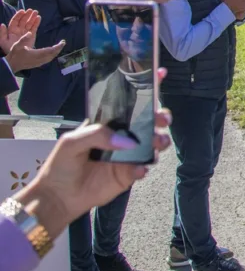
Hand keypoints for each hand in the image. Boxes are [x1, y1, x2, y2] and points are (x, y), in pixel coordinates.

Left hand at [0, 9, 40, 53]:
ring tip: (36, 12)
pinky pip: (34, 27)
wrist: (18, 56)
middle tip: (31, 10)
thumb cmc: (9, 48)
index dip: (18, 16)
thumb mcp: (3, 42)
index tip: (22, 11)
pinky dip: (36, 23)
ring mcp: (26, 31)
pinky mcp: (32, 34)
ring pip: (29, 23)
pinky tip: (38, 18)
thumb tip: (2, 25)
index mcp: (12, 30)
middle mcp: (19, 29)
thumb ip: (2, 34)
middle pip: (23, 20)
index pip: (15, 21)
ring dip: (32, 17)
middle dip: (27, 15)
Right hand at [2, 31, 64, 72]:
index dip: (58, 47)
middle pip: (53, 54)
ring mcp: (39, 63)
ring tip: (58, 47)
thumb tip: (30, 33)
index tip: (63, 42)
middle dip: (58, 49)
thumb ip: (24, 39)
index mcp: (37, 54)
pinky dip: (52, 56)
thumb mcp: (17, 45)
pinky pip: (48, 60)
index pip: (51, 50)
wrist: (11, 65)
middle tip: (62, 43)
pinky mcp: (37, 65)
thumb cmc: (14, 55)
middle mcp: (40, 60)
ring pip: (51, 58)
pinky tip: (51, 53)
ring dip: (55, 52)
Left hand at [13, 71, 172, 234]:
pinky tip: (138, 169)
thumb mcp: (72, 141)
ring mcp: (128, 155)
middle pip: (150, 121)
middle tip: (161, 119)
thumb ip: (98, 134)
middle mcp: (122, 136)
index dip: (147, 87)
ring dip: (161, 140)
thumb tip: (127, 141)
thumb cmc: (61, 164)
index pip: (129, 102)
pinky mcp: (129, 174)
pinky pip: (145, 167)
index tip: (160, 73)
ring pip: (154, 143)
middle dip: (161, 116)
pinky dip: (145, 167)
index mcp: (108, 123)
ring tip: (157, 142)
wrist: (58, 196)